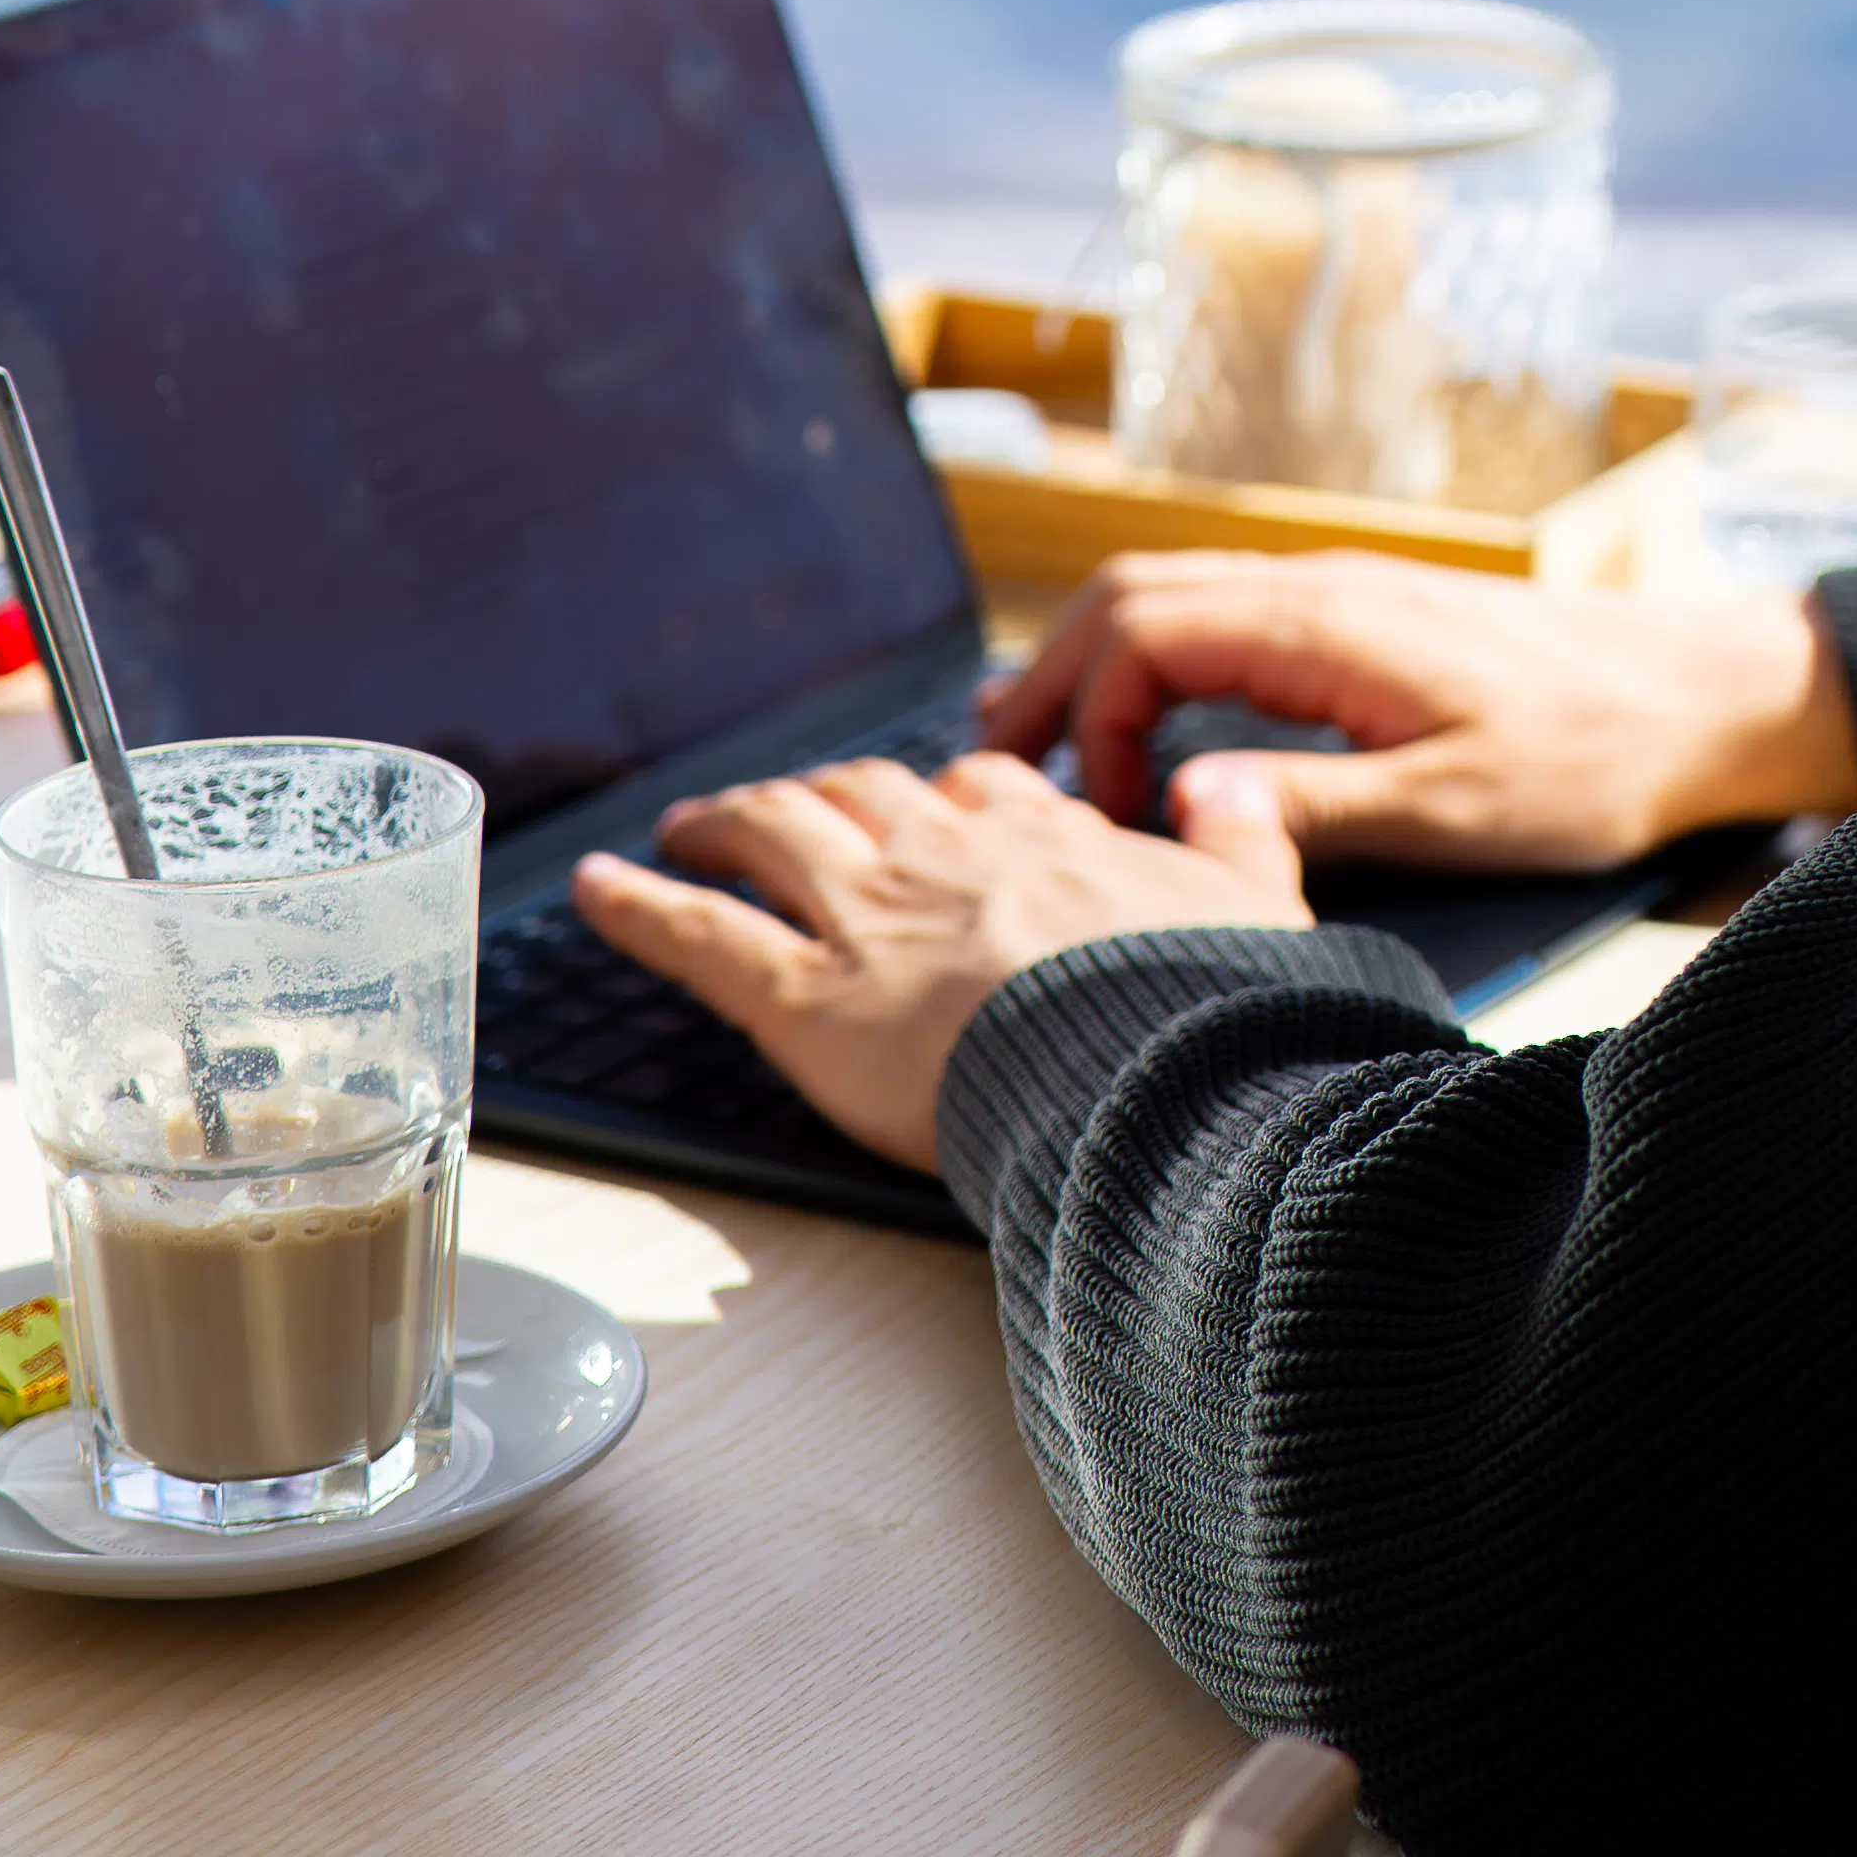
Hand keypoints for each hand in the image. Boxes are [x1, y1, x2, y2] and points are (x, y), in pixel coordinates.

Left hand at [569, 751, 1310, 1173]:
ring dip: (726, 822)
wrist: (1148, 1070)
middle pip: (865, 794)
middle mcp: (945, 855)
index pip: (981, 791)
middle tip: (787, 805)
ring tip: (688, 823)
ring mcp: (868, 919)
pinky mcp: (806, 999)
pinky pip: (700, 936)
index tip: (937, 805)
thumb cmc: (1213, 1006)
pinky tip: (591, 885)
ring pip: (775, 837)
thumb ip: (1247, 838)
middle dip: (822, 793)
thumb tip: (1240, 786)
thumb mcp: (1265, 904)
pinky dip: (637, 906)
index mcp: (1048, 838)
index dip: (949, 798)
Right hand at [974, 550, 1856, 869]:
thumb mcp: (1453, 810)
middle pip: (1134, 595)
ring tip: (1047, 756)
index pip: (1143, 632)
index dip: (1093, 719)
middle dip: (1055, 678)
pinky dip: (1161, 663)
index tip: (1103, 816)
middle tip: (998, 777)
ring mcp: (1342, 594)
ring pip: (1176, 595)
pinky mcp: (1366, 620)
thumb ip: (1315, 805)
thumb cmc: (1592, 760)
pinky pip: (1228, 616)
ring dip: (1101, 666)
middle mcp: (1321, 586)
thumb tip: (1186, 808)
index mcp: (1328, 623)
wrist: (1700, 699)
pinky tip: (1153, 729)